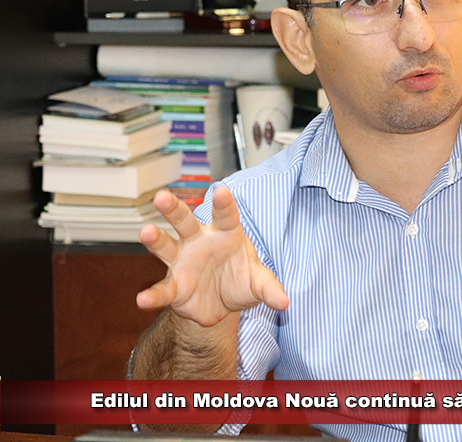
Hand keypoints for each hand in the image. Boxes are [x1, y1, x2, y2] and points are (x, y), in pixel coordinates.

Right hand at [136, 186, 288, 326]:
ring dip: (155, 238)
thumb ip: (270, 289)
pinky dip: (153, 295)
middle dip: (174, 208)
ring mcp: (183, 261)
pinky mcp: (175, 286)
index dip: (224, 203)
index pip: (226, 215)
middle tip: (162, 196)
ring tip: (145, 231)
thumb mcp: (259, 283)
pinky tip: (143, 299)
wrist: (223, 304)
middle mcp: (200, 242)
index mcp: (226, 233)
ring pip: (166, 245)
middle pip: (185, 221)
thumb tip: (284, 302)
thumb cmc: (241, 280)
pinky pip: (163, 288)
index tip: (222, 190)